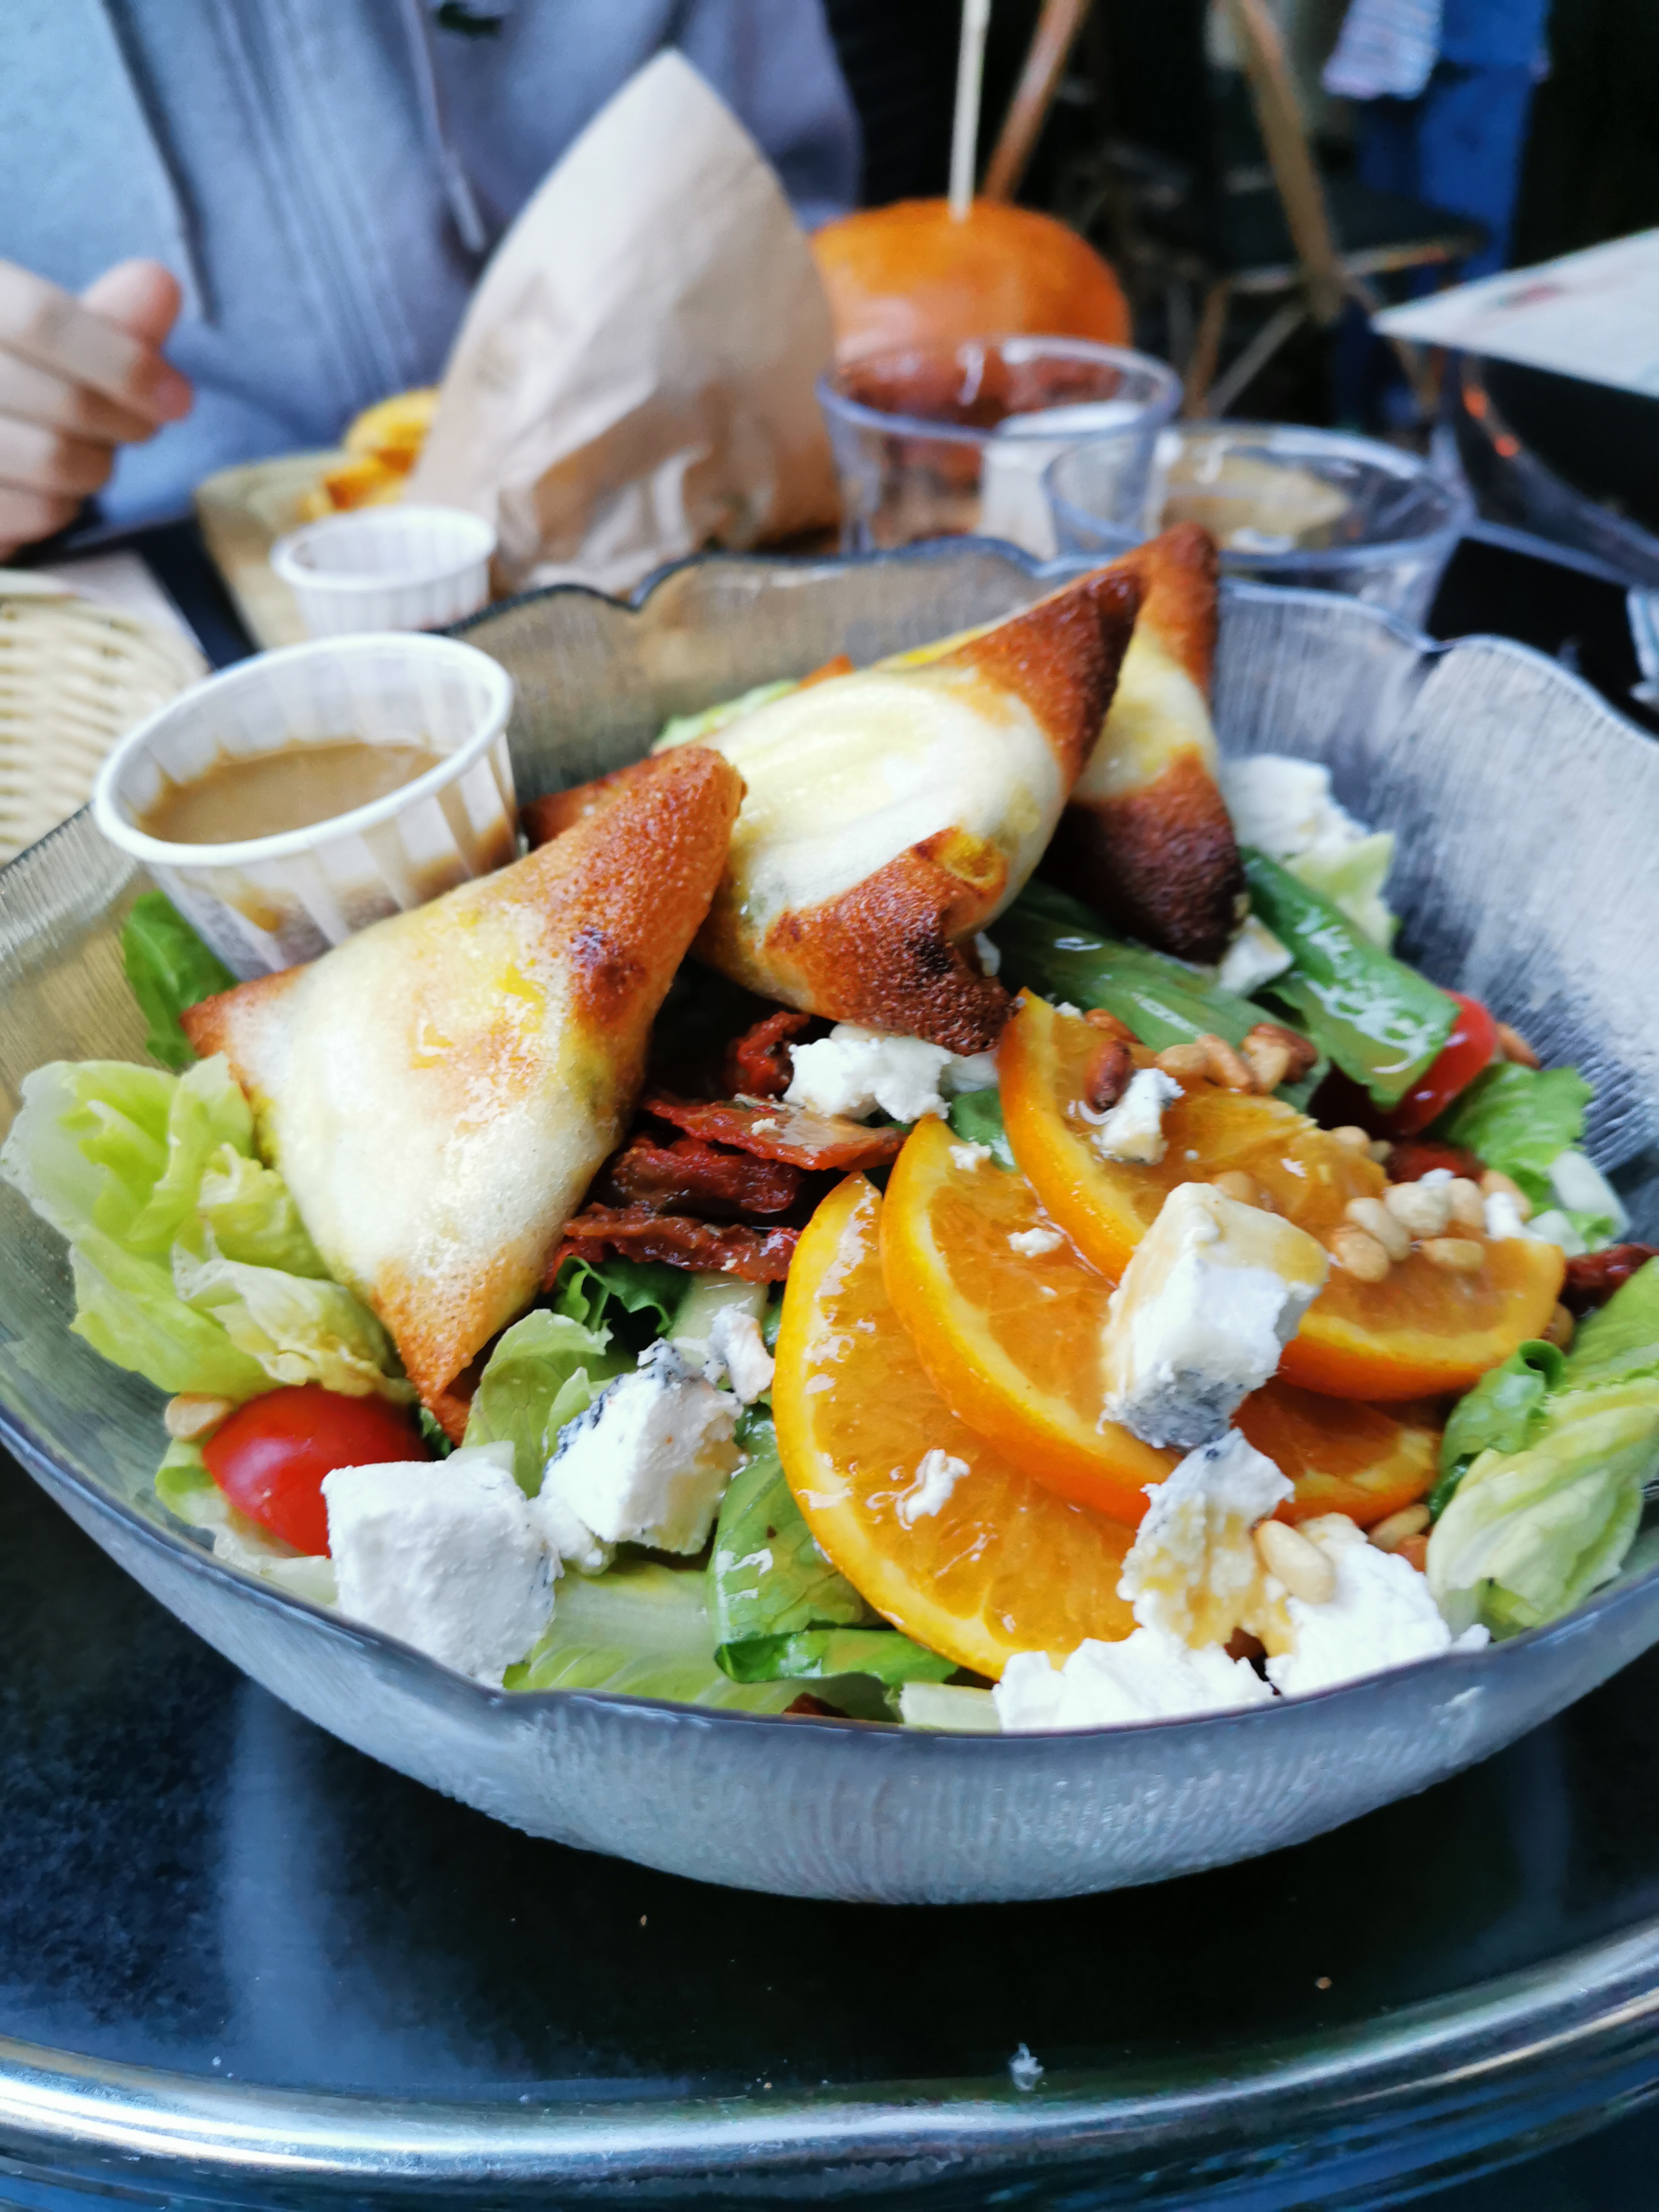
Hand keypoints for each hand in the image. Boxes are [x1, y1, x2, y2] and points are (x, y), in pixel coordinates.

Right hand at [0, 258, 192, 558]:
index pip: (41, 320)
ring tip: (86, 448)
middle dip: (126, 420)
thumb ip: (109, 320)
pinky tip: (48, 485)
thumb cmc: (21, 388)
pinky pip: (41, 509)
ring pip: (56, 459)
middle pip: (66, 399)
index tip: (179, 398)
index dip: (124, 362)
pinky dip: (65, 503)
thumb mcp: (61, 342)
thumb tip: (161, 284)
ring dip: (96, 463)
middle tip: (141, 424)